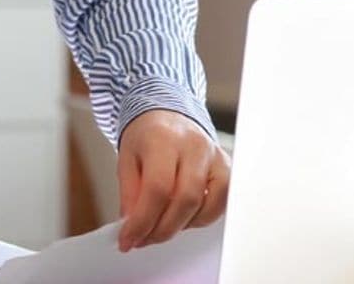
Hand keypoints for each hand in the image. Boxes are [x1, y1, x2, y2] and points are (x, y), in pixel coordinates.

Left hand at [116, 108, 229, 250]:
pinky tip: (182, 217)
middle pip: (184, 200)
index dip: (143, 221)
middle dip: (161, 229)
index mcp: (163, 137)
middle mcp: (193, 145)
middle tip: (143, 239)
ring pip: (204, 207)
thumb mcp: (126, 158)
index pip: (157, 188)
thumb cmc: (147, 135)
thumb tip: (132, 227)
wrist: (168, 113)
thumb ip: (129, 193)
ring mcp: (214, 155)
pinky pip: (219, 205)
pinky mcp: (226, 168)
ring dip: (180, 227)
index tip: (128, 240)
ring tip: (160, 226)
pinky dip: (199, 219)